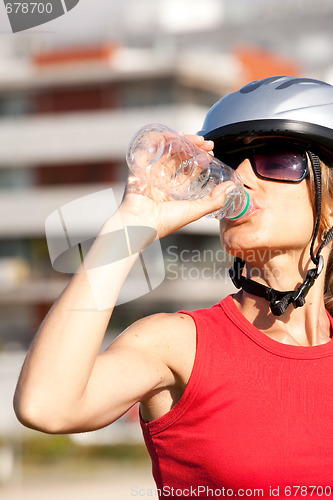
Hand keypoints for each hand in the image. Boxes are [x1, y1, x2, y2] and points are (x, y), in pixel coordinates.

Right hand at [119, 135, 233, 237]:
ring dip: (182, 140)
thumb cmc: (164, 222)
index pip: (189, 169)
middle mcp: (162, 180)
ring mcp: (150, 172)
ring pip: (167, 149)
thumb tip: (231, 187)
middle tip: (207, 144)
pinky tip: (176, 136)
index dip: (200, 159)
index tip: (211, 153)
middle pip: (179, 156)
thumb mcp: (195, 211)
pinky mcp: (139, 166)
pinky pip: (150, 147)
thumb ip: (214, 200)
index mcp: (174, 190)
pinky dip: (162, 138)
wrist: (140, 224)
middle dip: (194, 147)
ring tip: (197, 139)